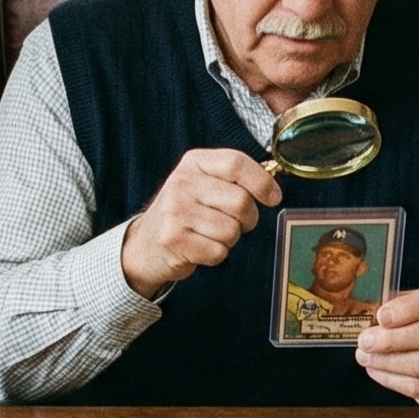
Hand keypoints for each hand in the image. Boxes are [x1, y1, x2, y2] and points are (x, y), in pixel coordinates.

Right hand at [119, 148, 280, 300]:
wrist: (145, 244)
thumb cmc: (184, 213)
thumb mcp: (201, 183)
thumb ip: (232, 179)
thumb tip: (272, 186)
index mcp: (193, 162)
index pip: (236, 163)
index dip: (262, 182)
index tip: (273, 197)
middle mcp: (181, 183)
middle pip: (241, 201)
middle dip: (248, 218)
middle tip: (236, 222)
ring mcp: (175, 212)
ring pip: (232, 230)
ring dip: (229, 239)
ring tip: (209, 234)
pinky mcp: (174, 240)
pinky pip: (218, 252)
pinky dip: (216, 254)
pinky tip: (200, 247)